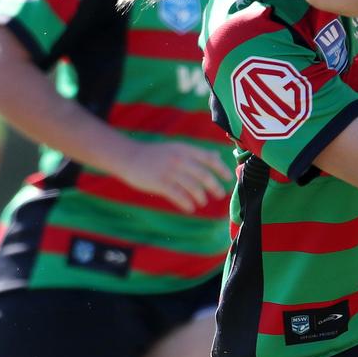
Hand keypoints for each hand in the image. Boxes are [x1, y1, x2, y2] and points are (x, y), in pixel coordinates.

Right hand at [115, 140, 231, 213]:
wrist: (129, 157)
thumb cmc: (155, 154)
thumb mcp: (177, 148)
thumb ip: (196, 153)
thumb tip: (217, 157)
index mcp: (185, 149)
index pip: (209, 158)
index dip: (221, 169)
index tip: (228, 178)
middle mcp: (179, 159)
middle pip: (203, 175)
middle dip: (214, 186)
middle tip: (220, 194)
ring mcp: (169, 171)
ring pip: (192, 187)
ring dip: (200, 197)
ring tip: (202, 202)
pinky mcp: (159, 183)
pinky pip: (178, 195)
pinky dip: (186, 203)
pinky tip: (190, 208)